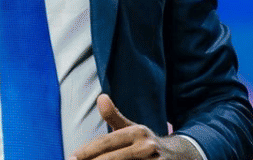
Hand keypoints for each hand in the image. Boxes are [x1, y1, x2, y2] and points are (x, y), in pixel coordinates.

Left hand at [68, 94, 201, 159]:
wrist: (182, 156)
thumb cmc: (147, 144)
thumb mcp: (134, 129)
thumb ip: (115, 117)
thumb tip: (101, 97)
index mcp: (137, 132)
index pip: (105, 143)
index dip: (85, 152)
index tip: (70, 159)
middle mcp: (147, 146)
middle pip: (112, 159)